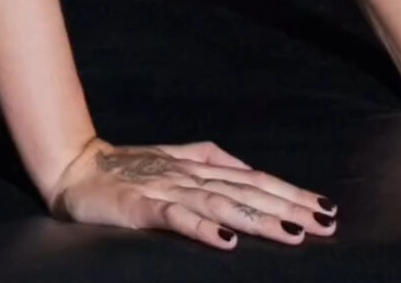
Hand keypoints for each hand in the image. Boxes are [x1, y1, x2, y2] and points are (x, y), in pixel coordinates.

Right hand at [47, 136, 337, 249]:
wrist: (75, 168)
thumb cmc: (127, 169)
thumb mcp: (175, 160)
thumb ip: (211, 160)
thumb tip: (249, 168)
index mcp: (199, 167)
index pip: (254, 180)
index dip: (290, 192)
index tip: (325, 208)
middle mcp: (189, 176)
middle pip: (247, 191)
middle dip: (288, 206)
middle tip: (324, 222)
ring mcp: (166, 189)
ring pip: (220, 203)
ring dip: (258, 218)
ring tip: (292, 233)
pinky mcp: (141, 207)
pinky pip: (176, 217)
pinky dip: (202, 228)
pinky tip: (225, 240)